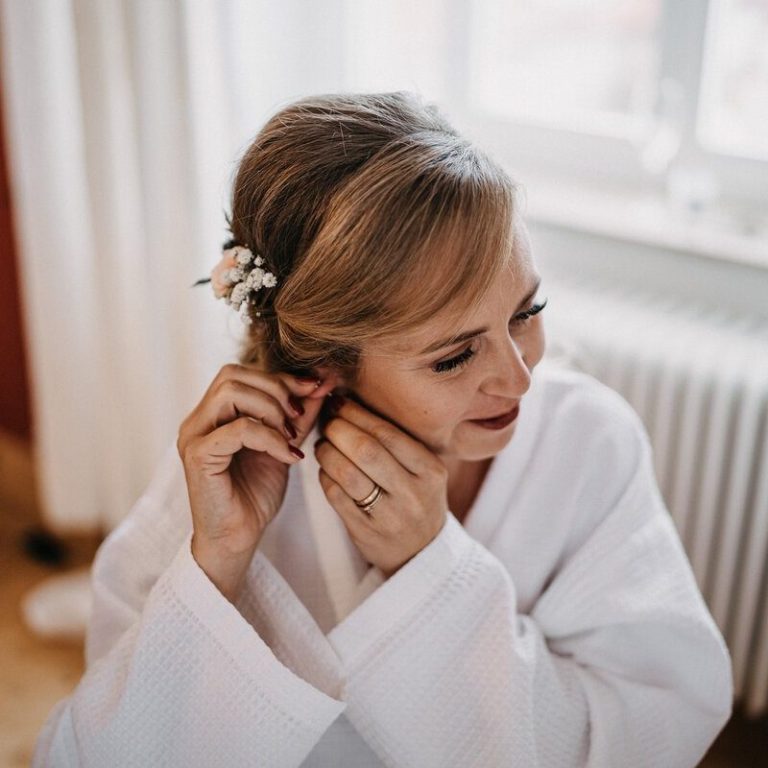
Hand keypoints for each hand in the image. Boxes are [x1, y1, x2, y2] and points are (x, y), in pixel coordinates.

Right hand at [177, 363, 336, 599]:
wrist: (238, 539)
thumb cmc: (255, 495)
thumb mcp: (283, 445)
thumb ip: (297, 415)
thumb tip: (323, 382)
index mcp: (213, 414)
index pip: (242, 374)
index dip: (280, 378)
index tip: (315, 390)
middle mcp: (198, 420)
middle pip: (232, 375)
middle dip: (275, 389)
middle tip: (298, 418)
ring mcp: (194, 436)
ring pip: (231, 393)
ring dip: (270, 410)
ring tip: (290, 436)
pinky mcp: (198, 456)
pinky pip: (237, 429)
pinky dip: (268, 437)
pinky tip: (287, 455)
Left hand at [314, 395, 448, 578]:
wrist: (422, 553)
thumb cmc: (416, 499)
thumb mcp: (423, 470)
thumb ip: (395, 441)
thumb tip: (350, 402)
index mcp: (431, 470)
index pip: (388, 432)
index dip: (357, 414)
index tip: (340, 403)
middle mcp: (413, 493)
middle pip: (366, 450)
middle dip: (339, 429)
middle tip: (327, 421)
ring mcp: (390, 516)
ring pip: (347, 473)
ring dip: (327, 452)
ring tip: (323, 444)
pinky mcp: (366, 533)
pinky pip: (336, 496)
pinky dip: (325, 476)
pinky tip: (326, 469)